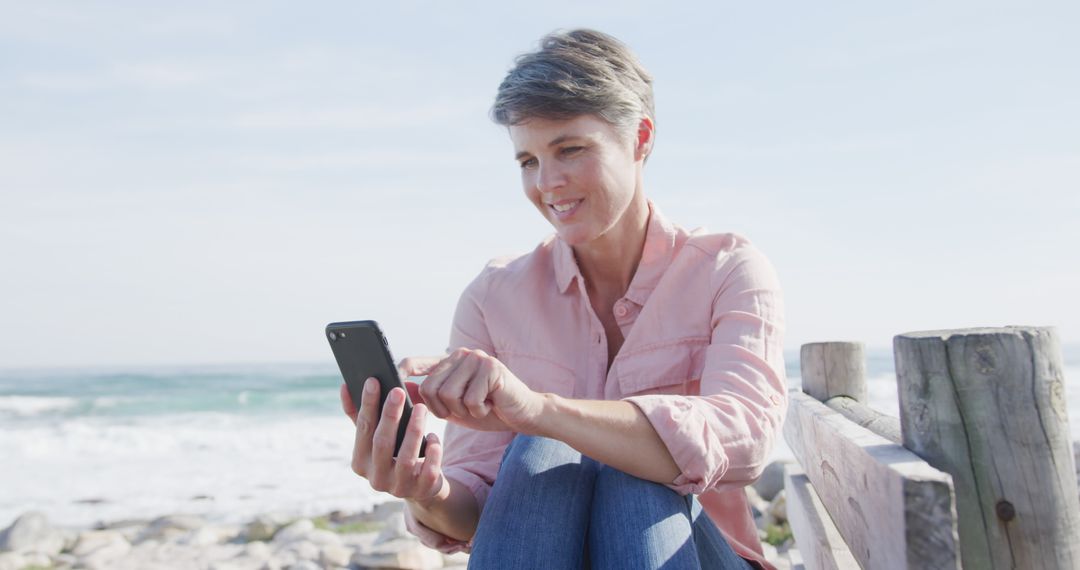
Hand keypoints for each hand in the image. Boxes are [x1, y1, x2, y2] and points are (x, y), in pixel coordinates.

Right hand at [340, 379, 447, 505]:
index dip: (367, 404)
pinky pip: (428, 471)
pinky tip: (435, 437)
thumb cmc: (394, 453)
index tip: (373, 380)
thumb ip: (360, 415)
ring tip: (421, 408)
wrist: (420, 485)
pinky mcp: (422, 491)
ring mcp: (399, 487)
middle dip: (390, 415)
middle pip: (382, 442)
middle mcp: (376, 478)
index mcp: (360, 462)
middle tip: (398, 391)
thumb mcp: (376, 437)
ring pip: (406, 457)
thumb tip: (345, 386)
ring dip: (414, 430)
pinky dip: (433, 453)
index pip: (363, 429)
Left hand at [401, 348, 543, 432]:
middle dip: (442, 409)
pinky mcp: (492, 368)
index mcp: (449, 362)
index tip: (388, 383)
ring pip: (448, 394)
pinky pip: (470, 399)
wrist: (523, 414)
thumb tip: (401, 390)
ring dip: (463, 410)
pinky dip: (479, 410)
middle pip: (429, 387)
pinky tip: (491, 405)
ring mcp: (477, 359)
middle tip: (463, 411)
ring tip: (479, 406)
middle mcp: (461, 355)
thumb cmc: (487, 410)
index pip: (415, 363)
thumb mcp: (453, 407)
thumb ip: (430, 399)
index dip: (400, 373)